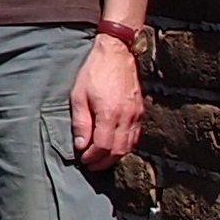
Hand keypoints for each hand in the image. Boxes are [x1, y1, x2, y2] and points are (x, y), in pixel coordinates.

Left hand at [70, 35, 142, 170]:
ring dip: (115, 156)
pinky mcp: (140, 112)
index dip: (93, 157)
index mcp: (109, 114)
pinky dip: (125, 145)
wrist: (117, 54)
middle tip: (91, 165)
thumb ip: (81, 122)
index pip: (103, 147)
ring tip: (101, 159)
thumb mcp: (79, 95)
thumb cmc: (94, 72)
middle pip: (118, 150)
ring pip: (129, 146)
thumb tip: (81, 145)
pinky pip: (135, 136)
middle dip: (104, 162)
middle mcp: (126, 118)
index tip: (83, 160)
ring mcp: (136, 115)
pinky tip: (114, 146)